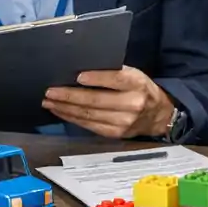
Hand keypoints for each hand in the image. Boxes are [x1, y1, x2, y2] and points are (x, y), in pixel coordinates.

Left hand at [42, 66, 174, 137]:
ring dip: (65, 108)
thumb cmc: (141, 89)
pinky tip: (61, 111)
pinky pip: (89, 126)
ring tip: (48, 102)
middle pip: (96, 100)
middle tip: (50, 92)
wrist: (158, 115)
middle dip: (69, 96)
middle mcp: (132, 104)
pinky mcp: (115, 134)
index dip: (96, 78)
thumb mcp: (134, 75)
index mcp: (137, 84)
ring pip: (89, 115)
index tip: (77, 76)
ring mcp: (123, 122)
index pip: (116, 80)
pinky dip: (72, 118)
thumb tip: (81, 72)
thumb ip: (114, 73)